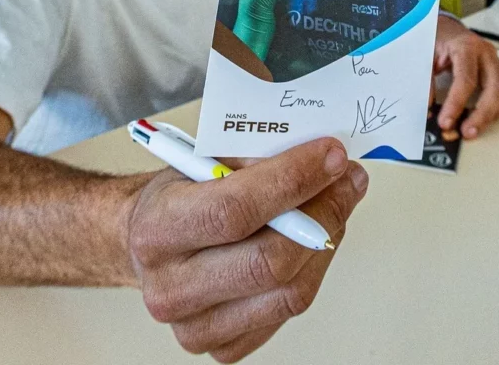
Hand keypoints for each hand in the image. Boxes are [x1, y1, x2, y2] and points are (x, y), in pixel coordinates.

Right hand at [127, 138, 367, 362]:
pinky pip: (288, 311)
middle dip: (324, 212)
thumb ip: (257, 155)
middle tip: (348, 177)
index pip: (235, 209)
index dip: (292, 180)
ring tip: (339, 200)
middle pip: (268, 261)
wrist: (150, 236)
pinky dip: (313, 268)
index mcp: (158, 227)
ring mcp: (194, 325)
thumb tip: (321, 154)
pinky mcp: (222, 346)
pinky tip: (314, 237)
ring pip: (289, 291)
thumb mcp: (205, 155)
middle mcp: (170, 285)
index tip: (331, 154)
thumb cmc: (182, 191)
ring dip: (328, 239)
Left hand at [432, 13, 498, 139]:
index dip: (456, 103)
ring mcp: (498, 62)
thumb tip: (428, 108)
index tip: (445, 122)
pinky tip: (488, 117)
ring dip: (494, 114)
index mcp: (467, 46)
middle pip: (495, 87)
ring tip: (476, 128)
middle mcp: (487, 53)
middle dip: (482, 114)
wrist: (448, 29)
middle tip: (466, 132)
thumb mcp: (425, 55)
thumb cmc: (438, 41)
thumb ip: (426, 80)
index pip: (466, 78)